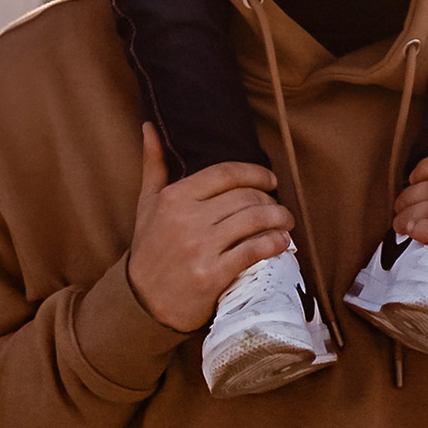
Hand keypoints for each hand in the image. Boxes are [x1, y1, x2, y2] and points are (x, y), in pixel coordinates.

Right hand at [128, 126, 293, 332]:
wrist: (141, 300)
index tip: (270, 179)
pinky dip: (273, 244)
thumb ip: (153, 164)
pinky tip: (282, 242)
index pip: (226, 174)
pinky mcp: (213, 275)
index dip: (255, 173)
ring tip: (286, 222)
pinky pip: (253, 252)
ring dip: (278, 219)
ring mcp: (200, 248)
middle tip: (279, 206)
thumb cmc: (150, 248)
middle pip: (245, 197)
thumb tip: (149, 127)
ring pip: (253, 222)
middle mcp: (188, 219)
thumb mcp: (147, 204)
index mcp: (175, 197)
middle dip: (270, 199)